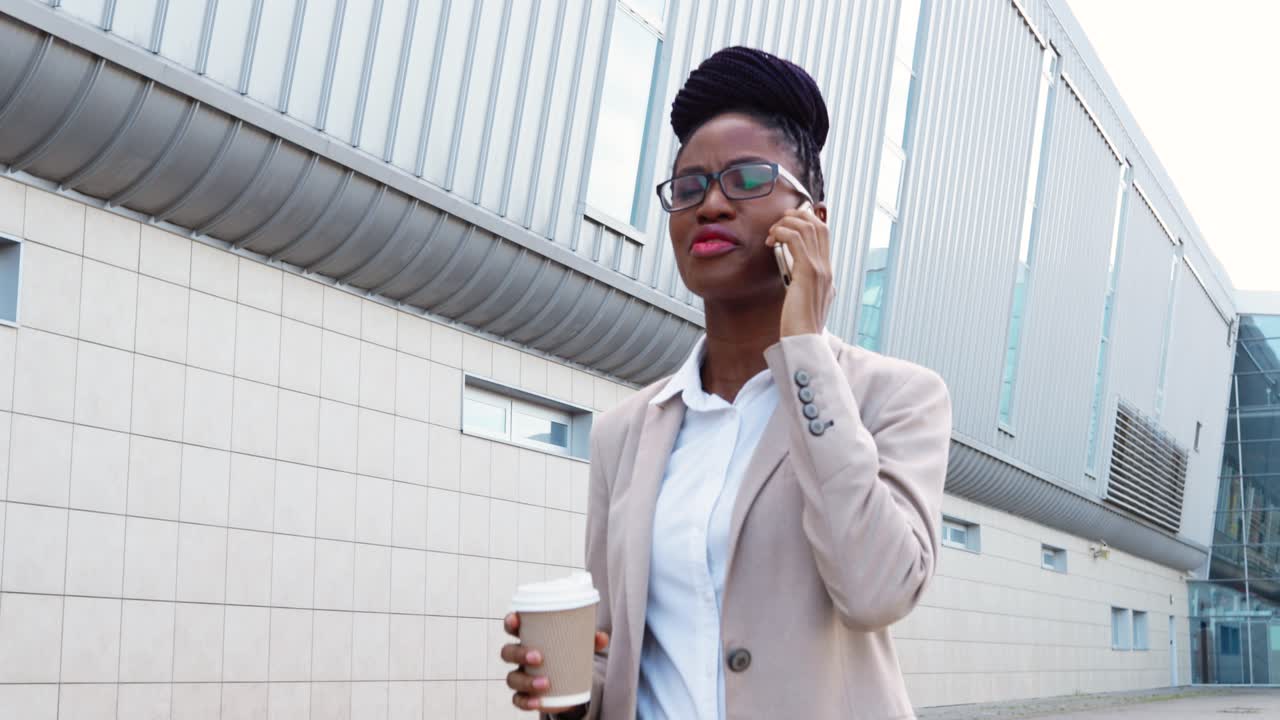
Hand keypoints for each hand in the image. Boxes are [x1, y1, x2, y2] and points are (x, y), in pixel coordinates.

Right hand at [502, 612, 609, 713]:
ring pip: (512, 678)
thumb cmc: (568, 651)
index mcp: (528, 636)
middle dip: (519, 653)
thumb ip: (590, 639)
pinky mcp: (525, 694)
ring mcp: (520, 675)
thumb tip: (602, 637)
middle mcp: (519, 655)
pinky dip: (526, 701)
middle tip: (538, 657)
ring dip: (526, 681)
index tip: (516, 620)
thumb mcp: (579, 642)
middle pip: (507, 652)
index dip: (510, 621)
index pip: (512, 626)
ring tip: (546, 683)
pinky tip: (538, 702)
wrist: (569, 679)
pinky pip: (518, 699)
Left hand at [766, 205, 833, 336]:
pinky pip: (796, 239)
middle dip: (797, 216)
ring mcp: (820, 270)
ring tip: (772, 233)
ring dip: (786, 223)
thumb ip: (804, 287)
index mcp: (828, 275)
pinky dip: (782, 232)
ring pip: (808, 227)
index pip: (824, 235)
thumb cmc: (799, 327)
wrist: (804, 341)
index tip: (786, 225)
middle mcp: (827, 269)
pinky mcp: (807, 272)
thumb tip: (796, 277)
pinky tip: (771, 240)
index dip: (806, 222)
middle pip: (819, 225)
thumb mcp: (805, 303)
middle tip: (778, 223)